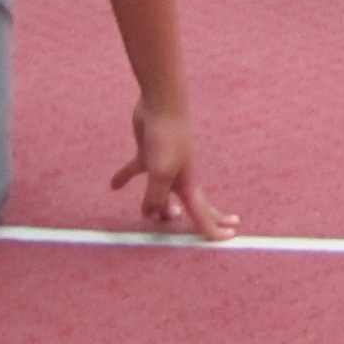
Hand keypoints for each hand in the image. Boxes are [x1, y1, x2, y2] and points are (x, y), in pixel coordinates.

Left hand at [110, 102, 237, 240]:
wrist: (161, 104)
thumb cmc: (167, 137)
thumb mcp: (160, 172)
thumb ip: (155, 197)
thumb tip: (150, 216)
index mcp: (188, 183)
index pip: (203, 212)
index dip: (215, 228)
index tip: (230, 238)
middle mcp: (180, 177)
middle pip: (193, 204)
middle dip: (206, 218)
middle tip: (221, 228)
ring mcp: (164, 165)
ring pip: (163, 193)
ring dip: (160, 206)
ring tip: (153, 218)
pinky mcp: (148, 153)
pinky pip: (137, 171)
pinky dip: (125, 178)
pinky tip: (113, 186)